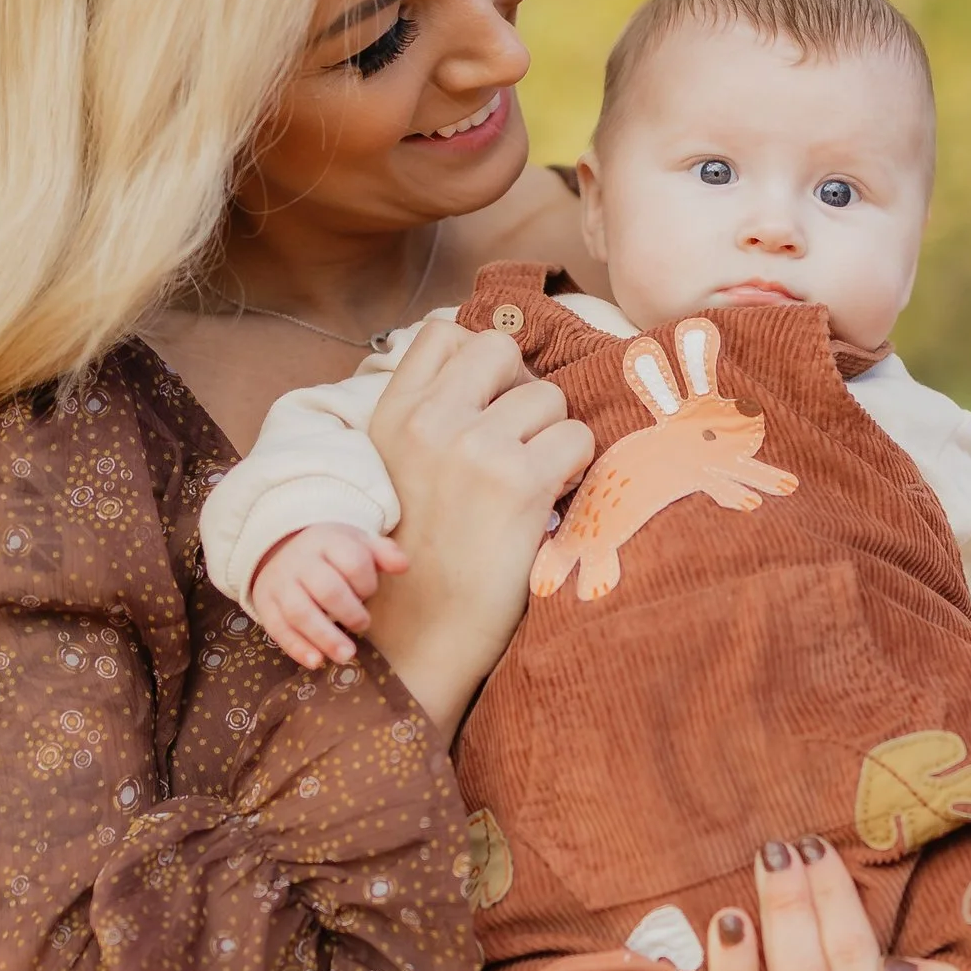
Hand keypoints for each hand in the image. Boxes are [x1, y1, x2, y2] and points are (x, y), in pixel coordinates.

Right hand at [250, 522, 406, 671]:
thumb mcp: (356, 544)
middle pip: (327, 589)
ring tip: (346, 655)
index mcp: (327, 541)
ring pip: (300, 612)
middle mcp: (300, 561)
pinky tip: (316, 662)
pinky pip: (278, 628)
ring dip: (325, 637)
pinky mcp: (265, 604)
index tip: (369, 592)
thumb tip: (403, 565)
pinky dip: (297, 648)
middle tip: (363, 625)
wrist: (281, 547)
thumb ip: (383, 553)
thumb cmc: (329, 554)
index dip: (367, 582)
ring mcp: (280, 583)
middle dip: (350, 612)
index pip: (352, 561)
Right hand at [363, 321, 592, 738]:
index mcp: (393, 416)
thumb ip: (430, 416)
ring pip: (548, 397)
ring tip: (531, 483)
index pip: (444, 334)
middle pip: (501, 350)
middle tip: (521, 439)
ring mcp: (475, 448)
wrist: (421, 637)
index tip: (490, 402)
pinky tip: (549, 503)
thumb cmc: (418, 560)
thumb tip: (498, 367)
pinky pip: (577, 439)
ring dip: (553, 437)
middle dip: (523, 389)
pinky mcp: (519, 482)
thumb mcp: (397, 471)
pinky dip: (575, 468)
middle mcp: (430, 422)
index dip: (480, 361)